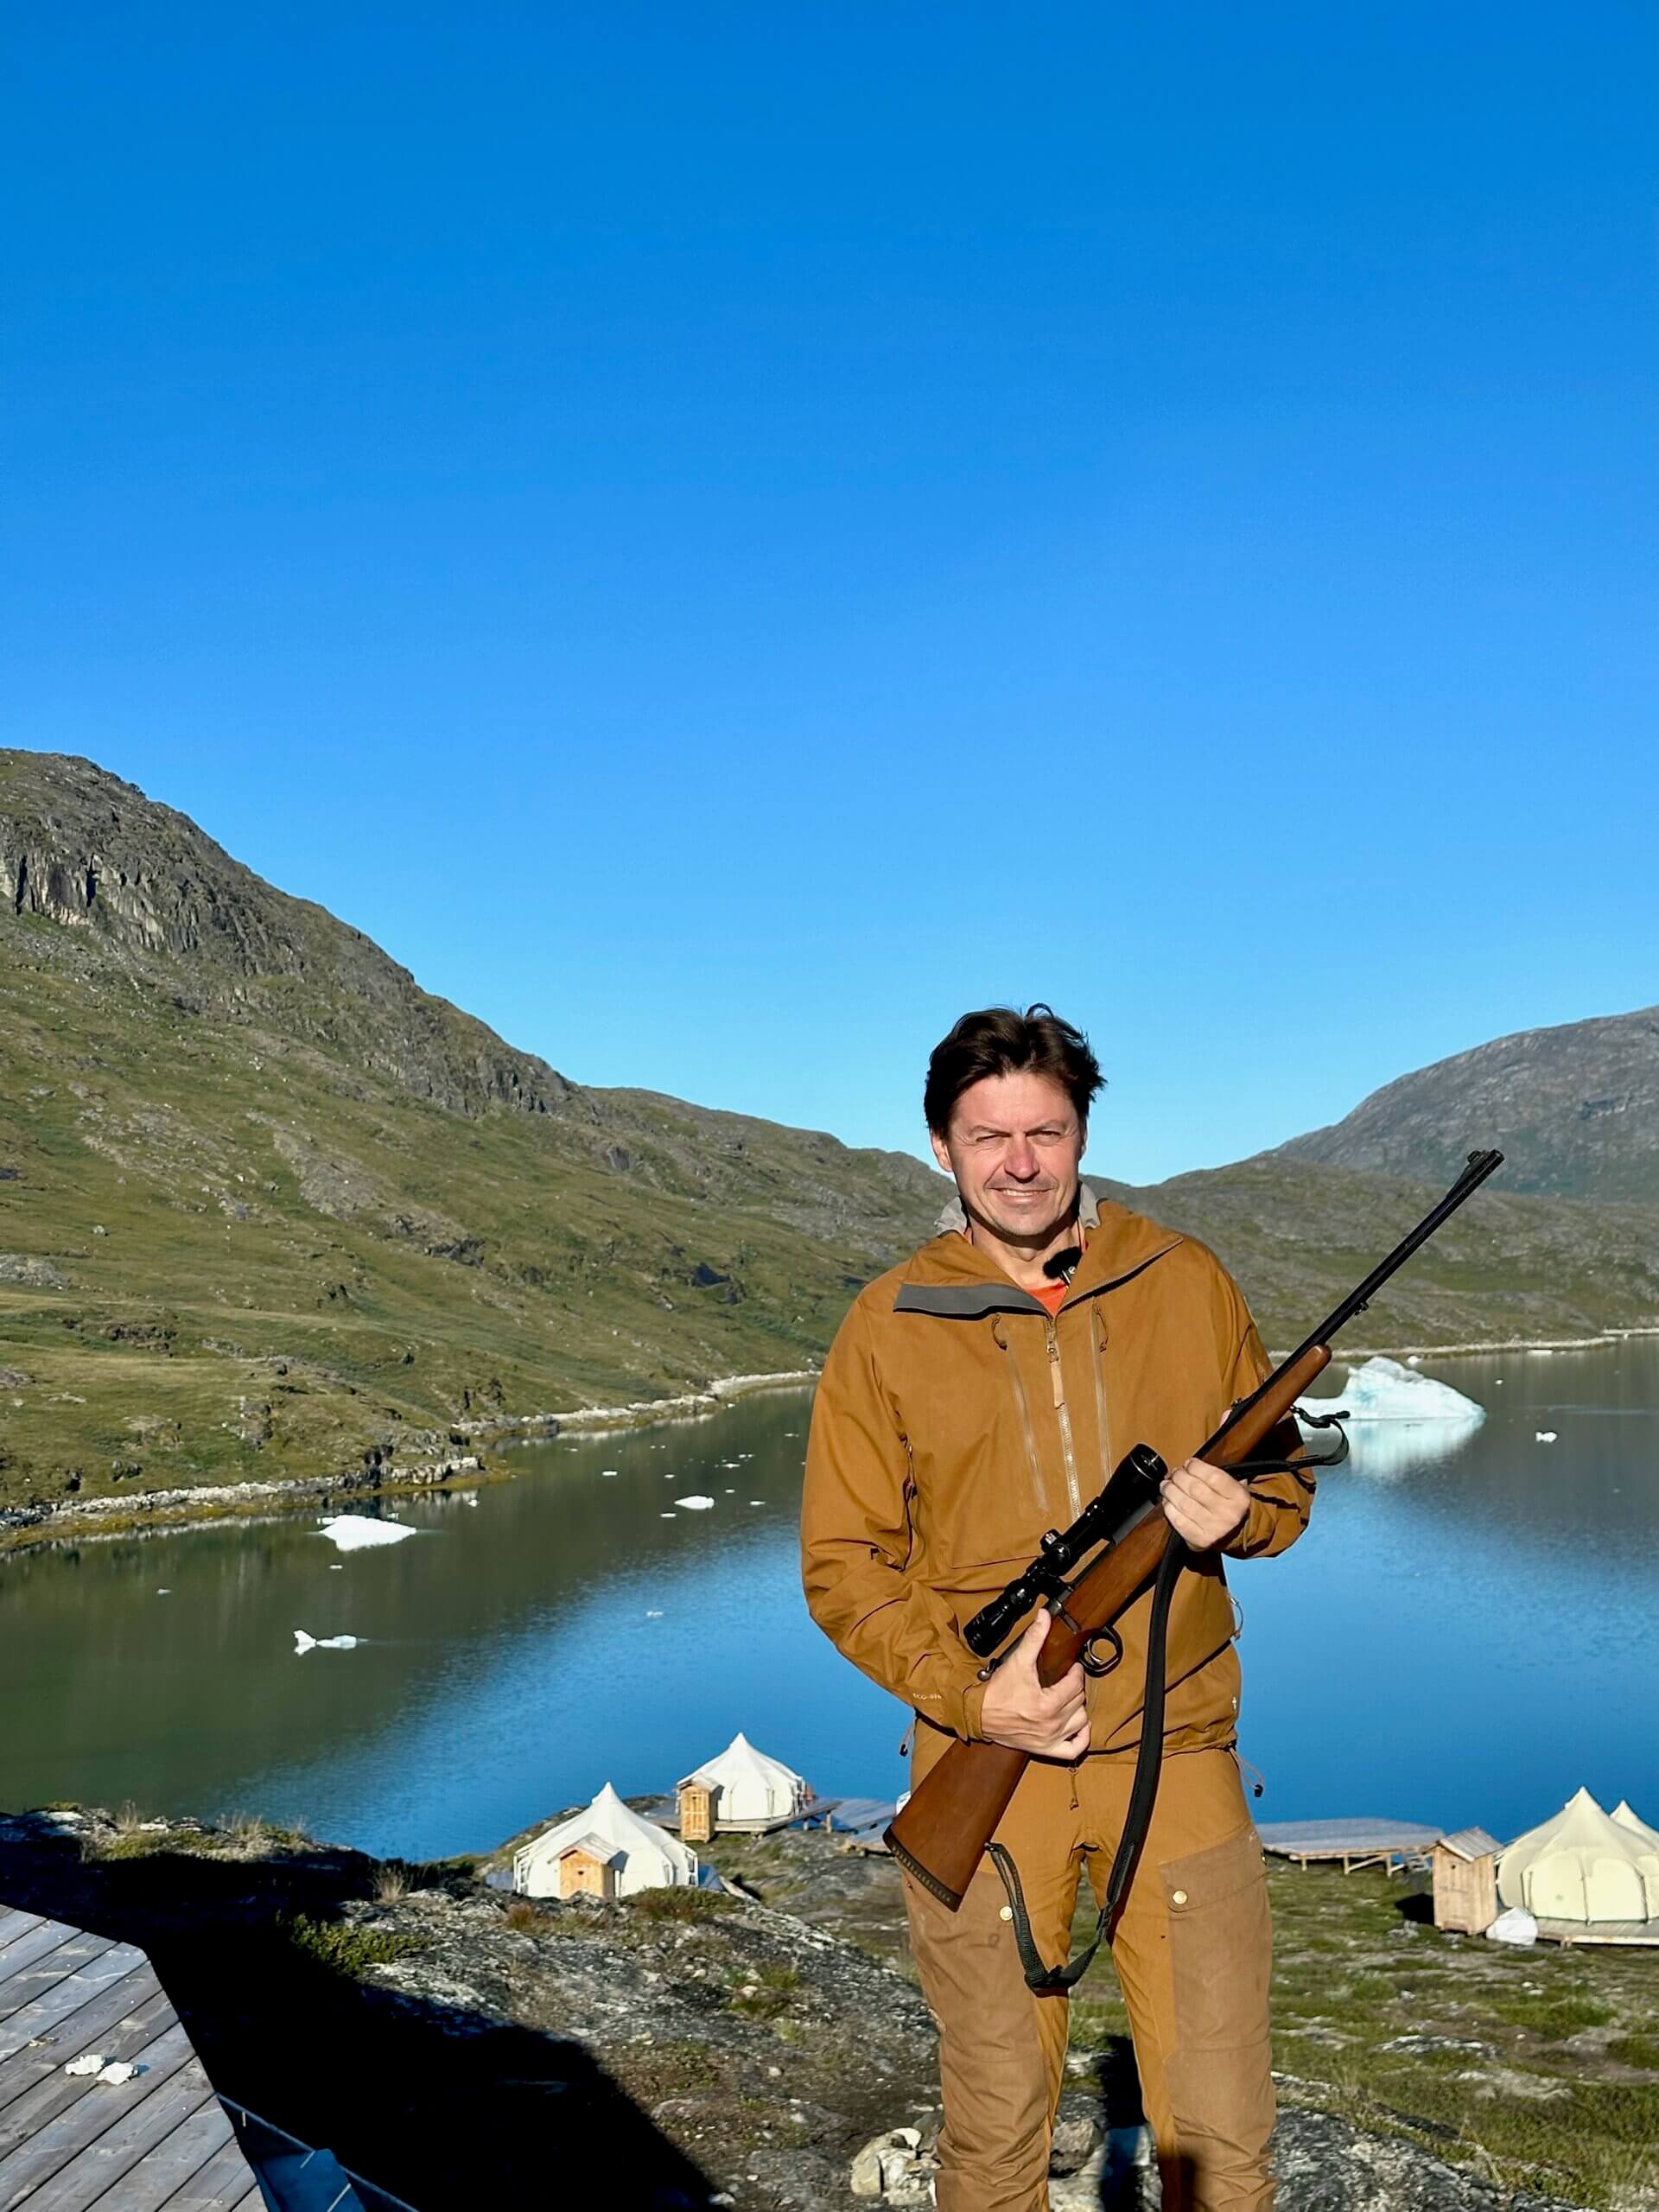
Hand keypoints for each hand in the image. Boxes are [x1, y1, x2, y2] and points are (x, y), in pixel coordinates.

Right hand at [978, 1608, 1089, 1759]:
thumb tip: (1045, 1616)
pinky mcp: (1045, 1749)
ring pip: (1081, 1722)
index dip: (1075, 1672)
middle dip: (1075, 1687)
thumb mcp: (1017, 1661)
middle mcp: (1052, 1724)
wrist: (979, 1713)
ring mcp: (1050, 1739)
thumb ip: (1034, 1637)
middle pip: (1079, 1701)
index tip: (1070, 1666)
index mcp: (1047, 1704)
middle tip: (1067, 1679)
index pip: (1075, 1685)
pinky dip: (1081, 1739)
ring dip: (1078, 1709)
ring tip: (1069, 1698)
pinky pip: (1073, 1750)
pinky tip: (1079, 1726)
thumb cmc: (997, 1691)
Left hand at [1160, 1454, 1248, 1550]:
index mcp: (1239, 1498)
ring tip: (1167, 1485)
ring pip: (1184, 1503)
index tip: (1189, 1464)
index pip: (1213, 1477)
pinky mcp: (1200, 1540)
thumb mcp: (1230, 1486)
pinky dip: (1169, 1507)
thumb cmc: (1228, 1505)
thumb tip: (1186, 1466)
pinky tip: (1168, 1501)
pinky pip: (1178, 1520)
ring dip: (1170, 1490)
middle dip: (1180, 1477)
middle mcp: (1228, 1514)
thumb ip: (1211, 1474)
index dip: (1196, 1467)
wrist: (1234, 1534)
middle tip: (1175, 1474)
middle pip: (1195, 1489)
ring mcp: (1214, 1529)